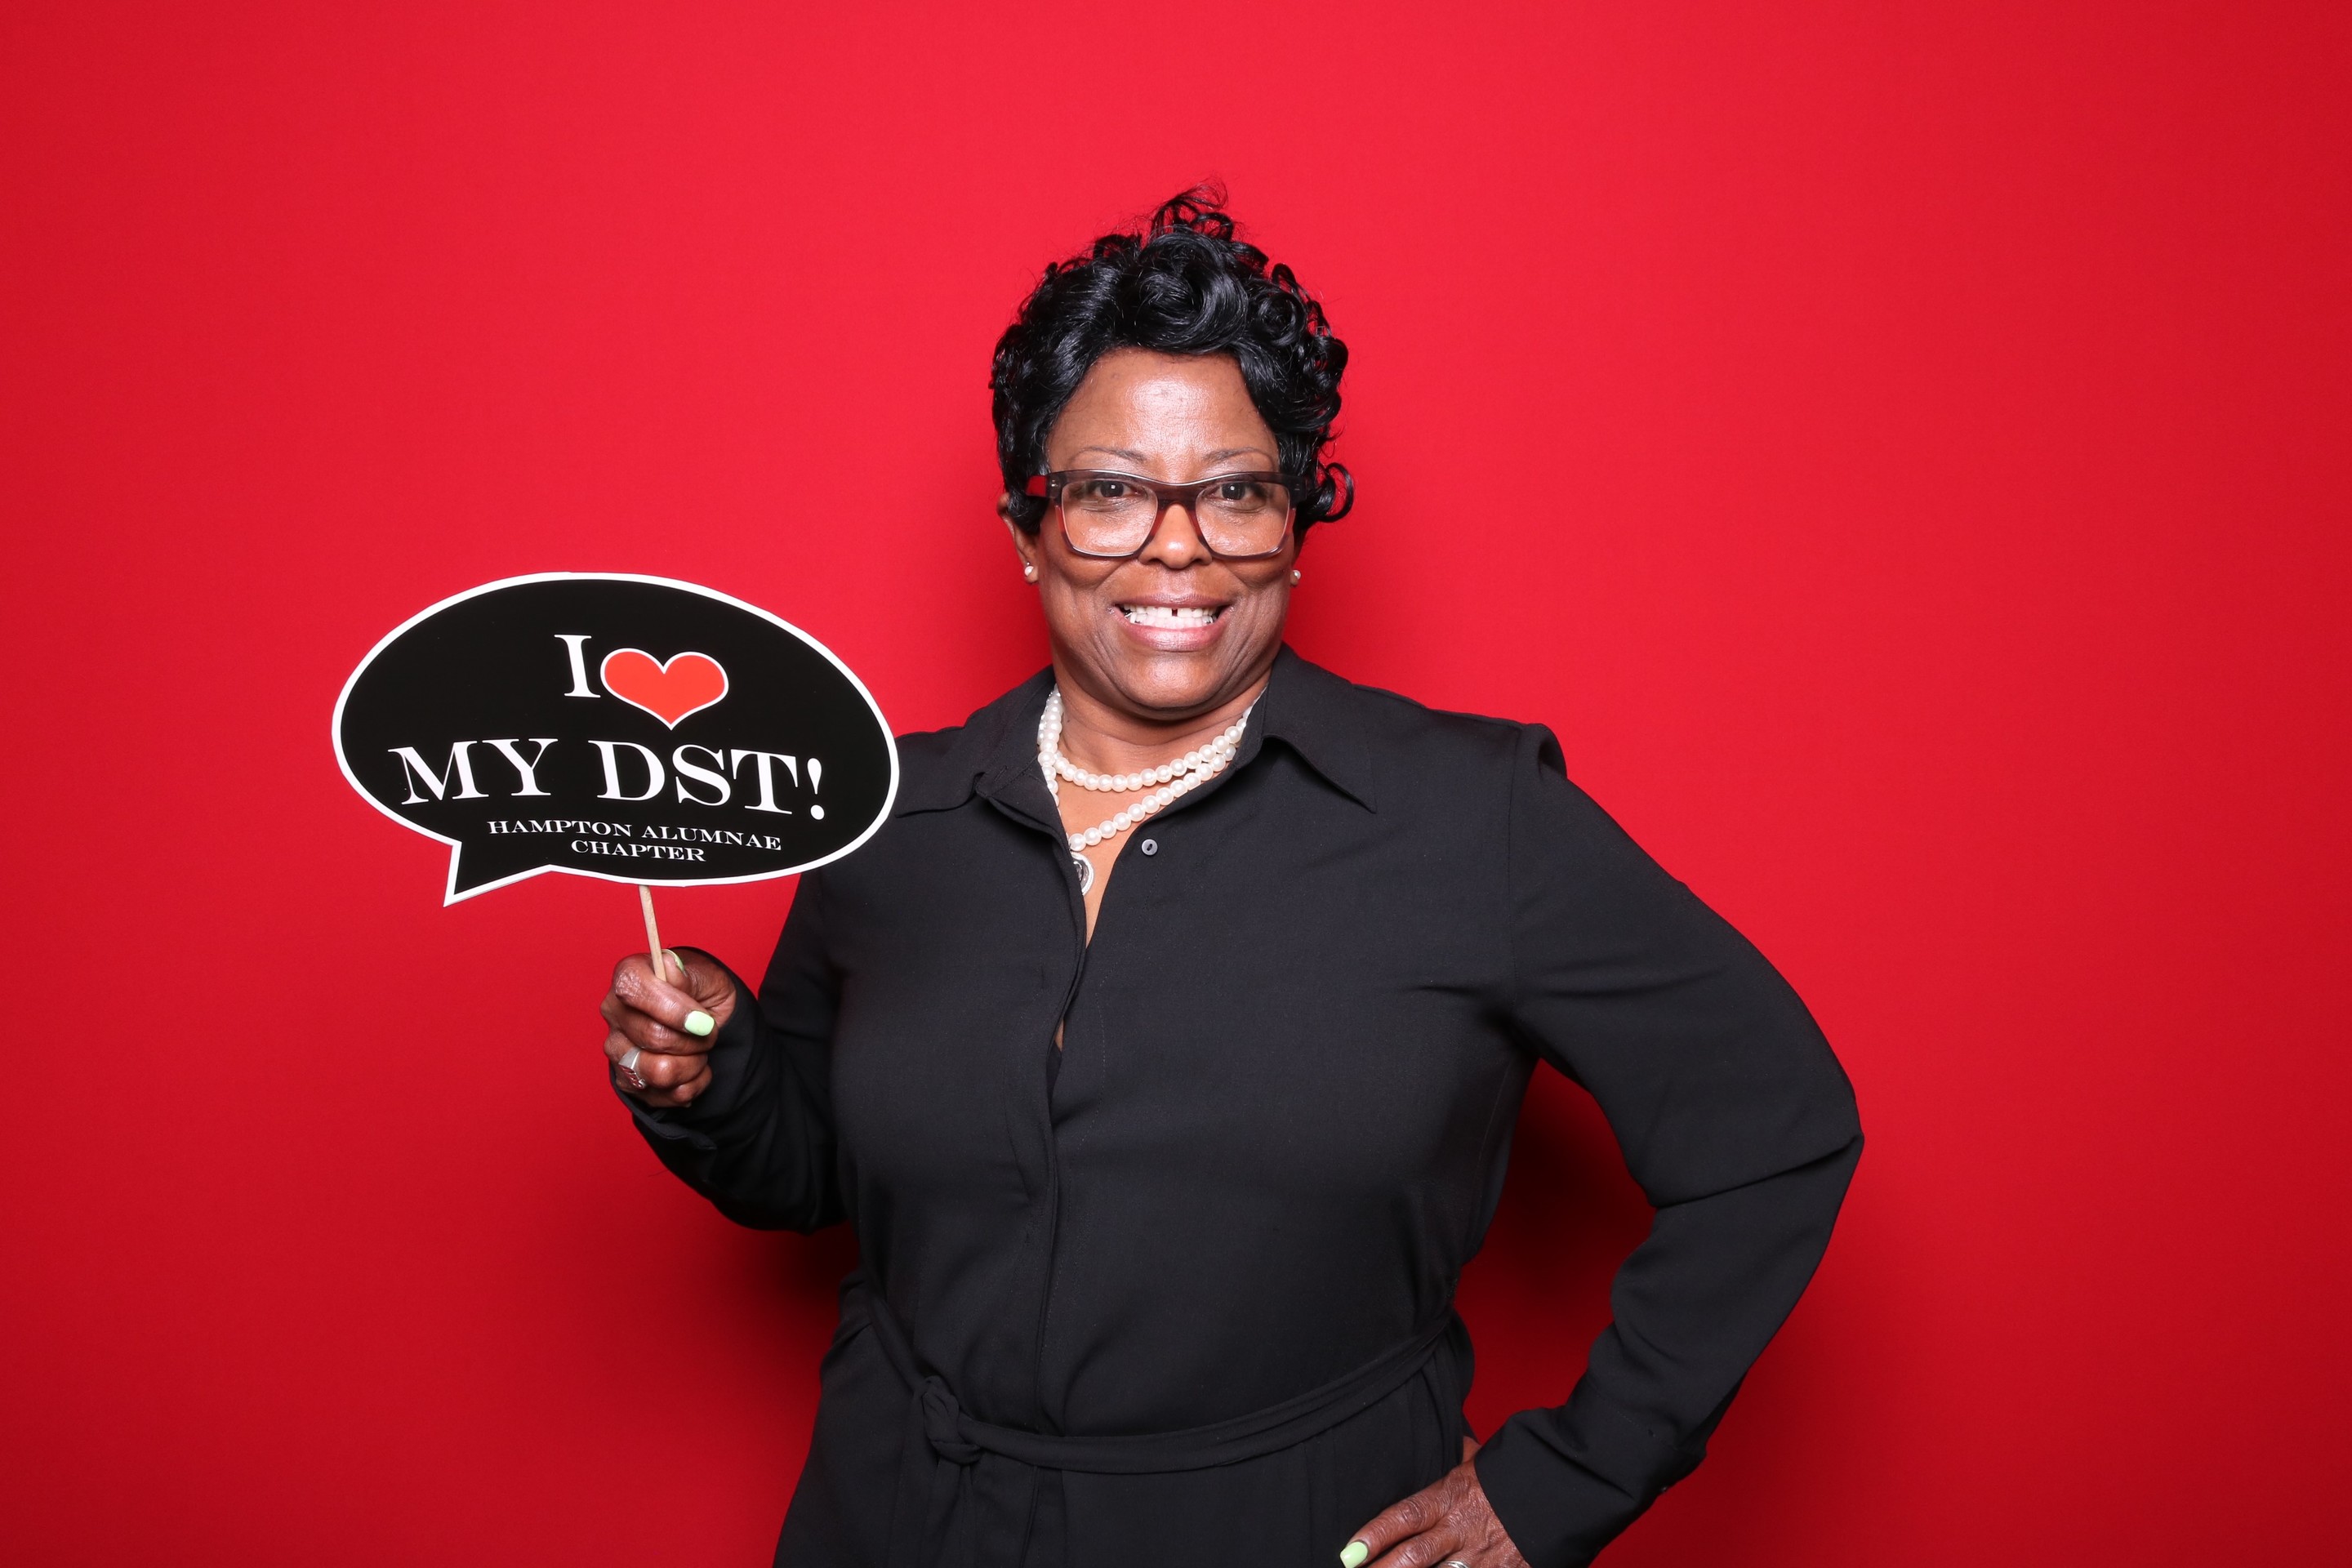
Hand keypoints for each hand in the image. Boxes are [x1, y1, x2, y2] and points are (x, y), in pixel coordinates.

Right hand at [599, 947, 737, 1107]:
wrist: (703, 1022)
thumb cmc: (701, 992)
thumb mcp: (706, 976)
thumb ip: (687, 974)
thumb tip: (668, 968)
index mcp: (629, 977)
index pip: (633, 990)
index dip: (672, 1008)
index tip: (702, 1020)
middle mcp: (614, 1013)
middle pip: (654, 1037)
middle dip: (696, 1039)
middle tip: (709, 1031)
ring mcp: (617, 1049)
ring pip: (659, 1072)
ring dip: (694, 1064)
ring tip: (699, 1050)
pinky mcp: (627, 1081)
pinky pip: (665, 1095)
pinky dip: (691, 1084)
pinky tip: (693, 1068)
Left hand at [1342, 1443, 1527, 1567]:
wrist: (1564, 1488)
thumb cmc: (1517, 1472)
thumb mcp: (1480, 1461)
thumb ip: (1457, 1459)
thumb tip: (1449, 1440)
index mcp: (1452, 1497)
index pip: (1405, 1517)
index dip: (1375, 1535)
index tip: (1350, 1551)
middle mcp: (1462, 1530)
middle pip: (1414, 1557)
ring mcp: (1482, 1557)